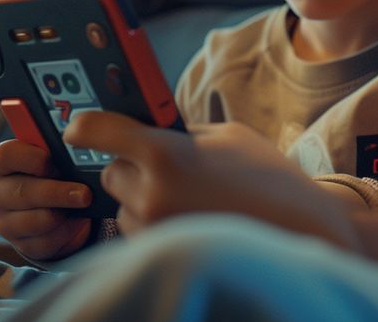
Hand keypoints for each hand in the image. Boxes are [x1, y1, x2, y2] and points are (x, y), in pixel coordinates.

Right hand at [0, 139, 92, 260]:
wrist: (51, 207)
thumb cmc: (51, 172)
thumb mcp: (50, 155)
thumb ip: (54, 148)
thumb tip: (78, 141)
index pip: (4, 155)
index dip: (33, 158)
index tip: (55, 163)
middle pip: (22, 192)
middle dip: (58, 192)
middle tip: (84, 193)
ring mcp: (3, 222)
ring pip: (35, 220)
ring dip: (63, 212)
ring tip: (83, 203)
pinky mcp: (20, 244)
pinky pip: (45, 241)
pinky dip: (66, 231)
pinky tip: (76, 220)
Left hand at [63, 111, 358, 249]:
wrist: (299, 228)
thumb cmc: (268, 177)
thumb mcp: (226, 135)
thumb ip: (181, 131)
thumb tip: (146, 125)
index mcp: (164, 152)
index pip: (97, 131)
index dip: (84, 126)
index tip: (78, 126)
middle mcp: (150, 192)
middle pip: (110, 172)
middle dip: (131, 167)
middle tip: (166, 166)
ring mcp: (153, 228)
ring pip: (125, 204)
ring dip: (144, 198)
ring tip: (190, 196)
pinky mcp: (160, 251)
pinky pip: (141, 230)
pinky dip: (157, 222)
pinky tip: (192, 216)